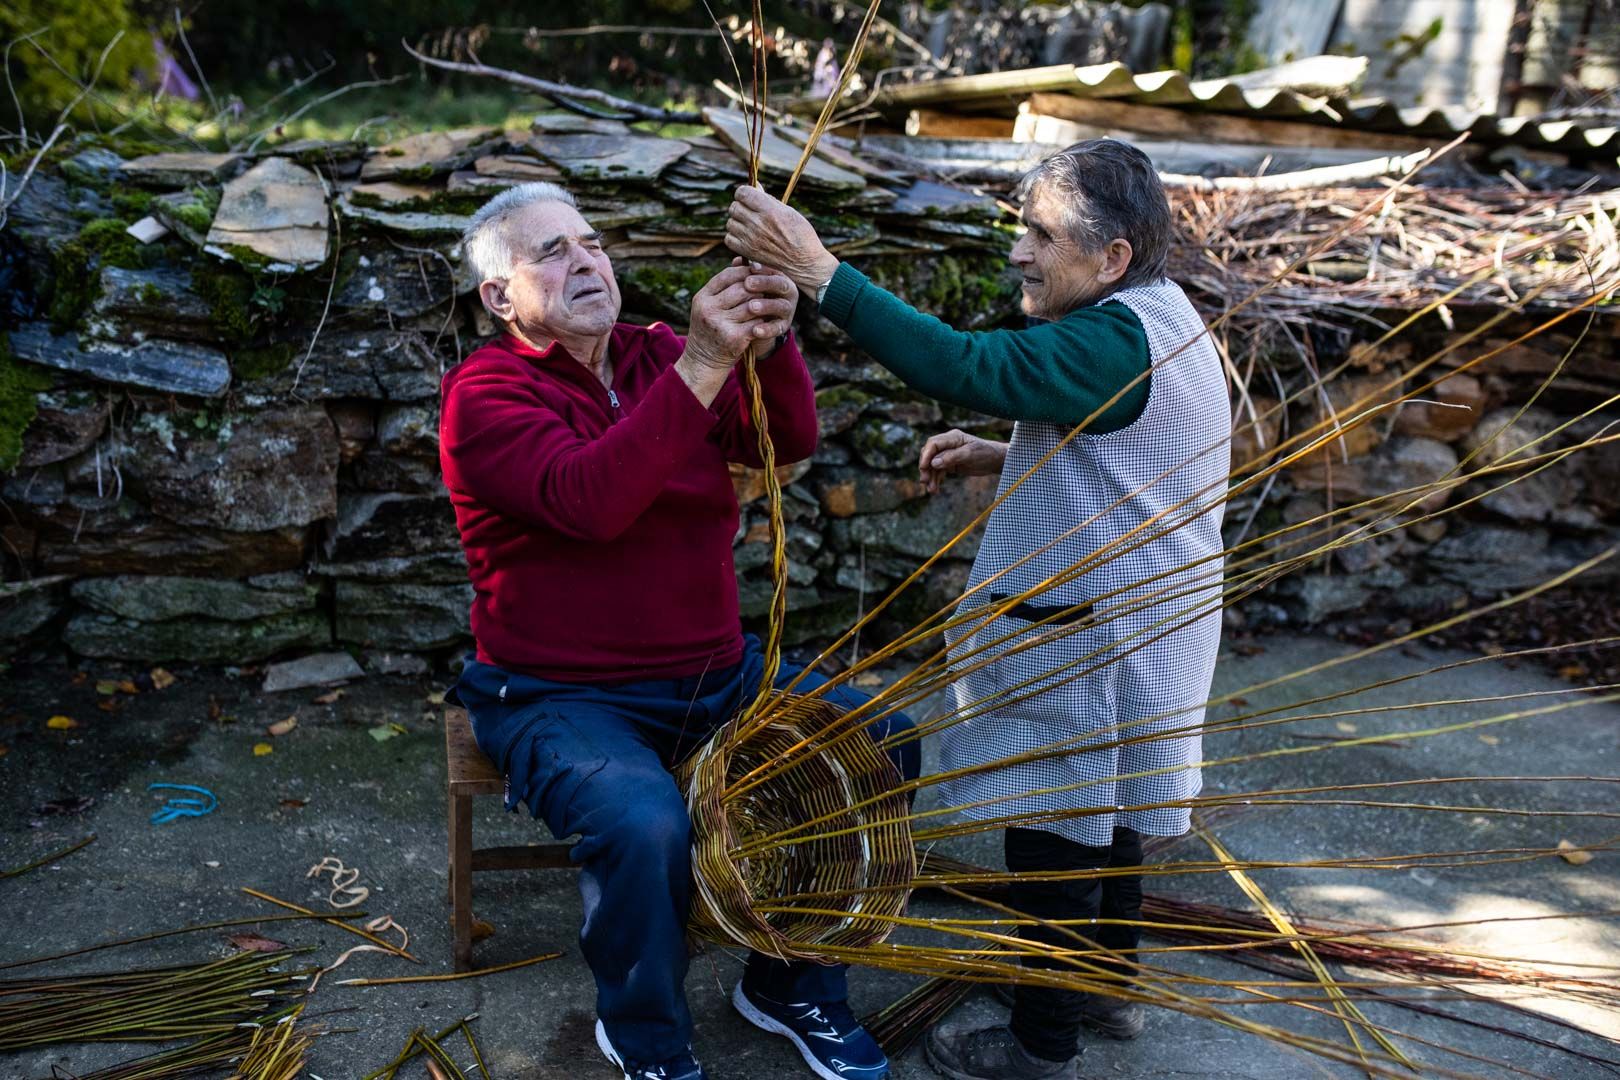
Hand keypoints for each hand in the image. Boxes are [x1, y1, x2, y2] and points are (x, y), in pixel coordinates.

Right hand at [674, 263, 796, 406]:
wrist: (703, 361)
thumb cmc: (709, 329)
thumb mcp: (709, 306)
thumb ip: (723, 286)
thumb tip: (741, 259)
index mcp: (702, 298)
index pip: (727, 275)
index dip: (745, 271)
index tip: (757, 271)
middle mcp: (709, 310)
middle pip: (742, 288)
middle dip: (758, 287)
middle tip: (767, 287)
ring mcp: (721, 324)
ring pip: (752, 304)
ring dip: (763, 303)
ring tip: (767, 302)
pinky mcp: (734, 338)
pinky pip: (757, 322)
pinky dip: (763, 320)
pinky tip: (765, 320)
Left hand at [726, 186, 839, 294]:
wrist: (804, 262)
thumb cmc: (800, 234)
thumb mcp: (788, 211)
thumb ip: (768, 199)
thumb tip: (755, 186)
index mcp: (769, 210)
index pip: (742, 193)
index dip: (744, 192)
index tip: (748, 196)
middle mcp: (758, 224)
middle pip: (734, 207)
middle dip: (740, 206)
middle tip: (749, 212)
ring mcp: (751, 239)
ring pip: (730, 223)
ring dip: (737, 222)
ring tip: (749, 225)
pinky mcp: (748, 252)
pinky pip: (729, 239)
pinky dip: (735, 237)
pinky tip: (745, 237)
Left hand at [737, 256, 798, 341]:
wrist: (757, 322)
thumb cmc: (752, 296)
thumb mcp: (749, 284)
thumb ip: (744, 272)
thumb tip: (738, 260)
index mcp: (780, 277)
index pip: (773, 270)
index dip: (762, 269)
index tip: (750, 267)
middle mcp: (788, 292)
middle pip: (780, 284)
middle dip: (764, 283)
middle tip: (747, 283)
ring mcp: (788, 310)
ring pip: (781, 306)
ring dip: (766, 306)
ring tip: (751, 306)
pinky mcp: (784, 326)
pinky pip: (777, 328)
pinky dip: (767, 329)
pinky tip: (755, 330)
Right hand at [918, 429, 1007, 492]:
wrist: (996, 461)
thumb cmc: (986, 453)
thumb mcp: (970, 454)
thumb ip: (952, 457)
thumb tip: (934, 463)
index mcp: (952, 437)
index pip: (933, 444)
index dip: (926, 455)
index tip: (923, 468)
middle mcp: (947, 444)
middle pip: (929, 454)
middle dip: (926, 468)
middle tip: (925, 481)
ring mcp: (948, 454)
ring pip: (932, 465)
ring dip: (931, 477)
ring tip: (932, 490)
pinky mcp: (950, 463)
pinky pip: (938, 471)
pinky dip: (936, 480)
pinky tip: (935, 490)